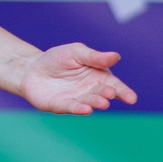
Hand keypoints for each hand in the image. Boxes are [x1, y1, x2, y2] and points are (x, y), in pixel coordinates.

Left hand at [19, 43, 137, 113]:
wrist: (31, 68)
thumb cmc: (57, 59)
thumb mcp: (76, 52)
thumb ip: (95, 56)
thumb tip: (116, 56)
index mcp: (98, 77)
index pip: (114, 86)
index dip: (124, 92)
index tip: (132, 99)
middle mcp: (89, 91)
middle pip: (101, 94)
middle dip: (106, 95)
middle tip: (109, 94)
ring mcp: (76, 100)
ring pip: (88, 102)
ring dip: (95, 103)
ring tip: (101, 102)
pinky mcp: (60, 106)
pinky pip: (71, 108)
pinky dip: (78, 109)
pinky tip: (85, 109)